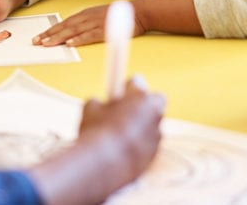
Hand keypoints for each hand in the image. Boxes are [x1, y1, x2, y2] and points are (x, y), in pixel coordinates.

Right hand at [29, 76, 164, 204]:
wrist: (108, 164)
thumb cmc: (99, 132)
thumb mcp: (90, 109)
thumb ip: (99, 102)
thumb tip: (98, 104)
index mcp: (140, 96)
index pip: (137, 82)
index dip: (126, 87)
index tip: (118, 92)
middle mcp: (154, 112)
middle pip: (154, 100)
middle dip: (142, 104)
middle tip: (124, 110)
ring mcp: (157, 134)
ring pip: (152, 124)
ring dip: (140, 126)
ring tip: (120, 134)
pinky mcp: (155, 154)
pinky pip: (148, 143)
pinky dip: (139, 144)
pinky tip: (122, 149)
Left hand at [32, 4, 142, 46]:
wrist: (138, 12)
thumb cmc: (120, 16)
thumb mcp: (99, 16)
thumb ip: (88, 23)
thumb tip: (75, 33)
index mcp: (86, 14)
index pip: (65, 23)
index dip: (51, 30)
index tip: (39, 37)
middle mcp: (88, 17)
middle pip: (65, 27)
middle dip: (49, 34)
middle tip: (36, 42)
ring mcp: (96, 23)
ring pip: (73, 31)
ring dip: (59, 37)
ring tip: (47, 44)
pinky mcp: (106, 30)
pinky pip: (90, 36)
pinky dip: (79, 39)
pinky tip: (70, 44)